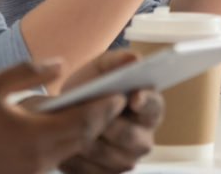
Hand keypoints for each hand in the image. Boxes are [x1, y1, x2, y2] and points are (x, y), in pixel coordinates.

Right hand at [0, 61, 126, 173]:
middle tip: (119, 102)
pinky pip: (51, 163)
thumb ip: (29, 72)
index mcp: (34, 136)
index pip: (84, 122)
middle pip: (82, 141)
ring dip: (85, 135)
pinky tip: (65, 132)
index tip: (122, 94)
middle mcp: (36, 161)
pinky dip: (65, 147)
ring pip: (68, 154)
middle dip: (102, 121)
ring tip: (98, 114)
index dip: (106, 108)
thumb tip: (61, 65)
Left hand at [59, 49, 163, 173]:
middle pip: (132, 137)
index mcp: (150, 108)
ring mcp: (126, 160)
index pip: (154, 107)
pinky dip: (79, 160)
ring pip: (110, 157)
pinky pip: (94, 173)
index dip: (145, 103)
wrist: (67, 112)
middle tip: (91, 114)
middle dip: (110, 125)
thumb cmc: (90, 86)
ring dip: (90, 142)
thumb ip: (116, 60)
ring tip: (71, 128)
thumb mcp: (100, 68)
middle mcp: (144, 138)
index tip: (132, 97)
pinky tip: (66, 147)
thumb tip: (134, 58)